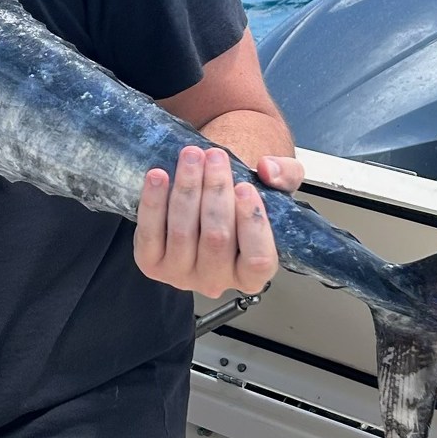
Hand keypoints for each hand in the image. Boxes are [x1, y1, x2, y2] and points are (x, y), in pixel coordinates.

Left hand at [134, 147, 304, 299]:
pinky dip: (153, 202)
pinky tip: (158, 175)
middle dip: (215, 191)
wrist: (205, 201)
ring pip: (183, 233)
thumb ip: (286, 175)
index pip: (257, 259)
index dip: (252, 223)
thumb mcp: (275, 187)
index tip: (245, 187)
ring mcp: (180, 275)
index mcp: (251, 274)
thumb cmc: (242, 199)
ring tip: (191, 156)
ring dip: (186, 189)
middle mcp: (216, 281)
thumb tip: (268, 170)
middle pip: (216, 239)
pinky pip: (150, 233)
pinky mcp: (151, 263)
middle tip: (216, 156)